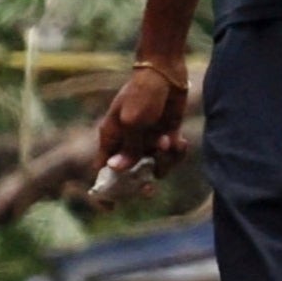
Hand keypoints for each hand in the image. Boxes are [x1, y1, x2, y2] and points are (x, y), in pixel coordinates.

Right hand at [89, 57, 192, 198]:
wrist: (165, 72)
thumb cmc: (142, 93)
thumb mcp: (132, 121)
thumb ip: (128, 147)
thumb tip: (115, 169)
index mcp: (111, 138)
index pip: (102, 170)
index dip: (105, 190)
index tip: (111, 208)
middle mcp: (128, 142)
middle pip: (132, 175)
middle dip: (141, 182)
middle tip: (149, 187)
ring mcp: (148, 139)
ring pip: (155, 166)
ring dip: (164, 161)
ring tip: (167, 143)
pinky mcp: (167, 134)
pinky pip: (171, 155)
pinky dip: (177, 152)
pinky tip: (179, 140)